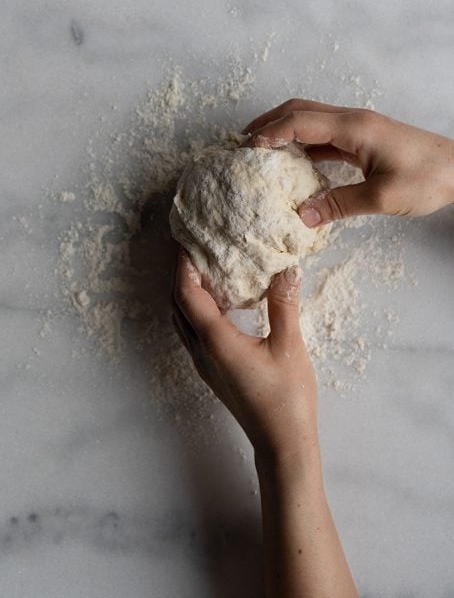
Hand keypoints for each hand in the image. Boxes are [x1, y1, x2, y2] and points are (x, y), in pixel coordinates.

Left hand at [172, 249, 317, 463]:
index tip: (187, 242)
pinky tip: (218, 304)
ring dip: (186, 294)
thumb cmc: (287, 398)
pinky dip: (196, 311)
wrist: (282, 443)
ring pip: (182, 321)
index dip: (183, 266)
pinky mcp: (212, 371)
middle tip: (194, 250)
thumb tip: (285, 268)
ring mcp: (204, 364)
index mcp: (216, 341)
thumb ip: (283, 304)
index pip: (187, 294)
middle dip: (180, 275)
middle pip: (177, 306)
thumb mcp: (289, 346)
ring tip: (204, 271)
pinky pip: (192, 333)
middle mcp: (202, 351)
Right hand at [242, 99, 453, 225]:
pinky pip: (323, 136)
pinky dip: (302, 146)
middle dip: (268, 122)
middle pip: (300, 110)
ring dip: (283, 131)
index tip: (247, 150)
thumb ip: (339, 205)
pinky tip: (292, 164)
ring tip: (260, 152)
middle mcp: (352, 121)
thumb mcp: (382, 197)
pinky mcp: (362, 140)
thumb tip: (302, 216)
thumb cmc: (428, 178)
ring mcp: (357, 128)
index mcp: (354, 128)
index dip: (270, 133)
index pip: (300, 122)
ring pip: (310, 120)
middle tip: (243, 143)